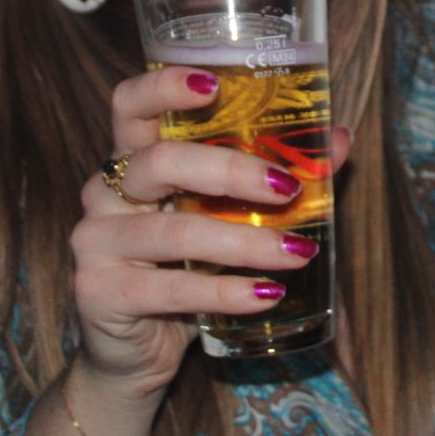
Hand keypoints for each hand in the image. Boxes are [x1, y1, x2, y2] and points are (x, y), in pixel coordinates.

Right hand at [69, 66, 349, 399]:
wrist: (134, 352)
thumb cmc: (184, 269)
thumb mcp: (226, 218)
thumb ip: (274, 178)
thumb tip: (338, 140)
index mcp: (132, 159)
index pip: (129, 104)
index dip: (163, 87)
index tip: (213, 83)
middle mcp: (105, 192)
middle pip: (161, 162)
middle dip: (232, 171)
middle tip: (289, 189)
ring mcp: (96, 243)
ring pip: (174, 232)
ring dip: (245, 242)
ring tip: (297, 253)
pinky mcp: (100, 294)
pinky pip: (170, 288)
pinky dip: (225, 291)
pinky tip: (266, 295)